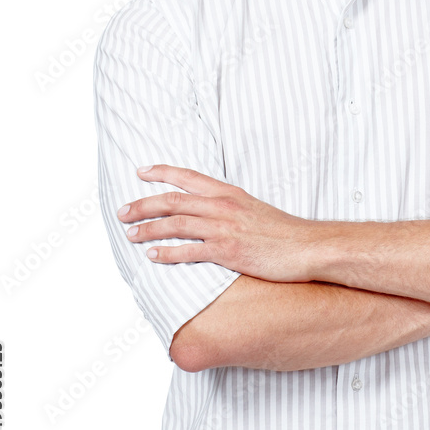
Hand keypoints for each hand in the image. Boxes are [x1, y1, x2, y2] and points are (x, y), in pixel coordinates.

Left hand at [117, 165, 313, 280]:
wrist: (307, 246)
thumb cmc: (283, 232)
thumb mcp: (255, 208)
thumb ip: (231, 206)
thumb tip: (212, 212)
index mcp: (229, 193)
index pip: (188, 176)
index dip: (162, 172)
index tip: (141, 172)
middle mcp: (223, 206)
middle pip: (173, 200)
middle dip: (143, 205)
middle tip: (123, 212)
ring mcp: (224, 228)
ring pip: (175, 223)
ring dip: (148, 229)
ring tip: (131, 235)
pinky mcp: (227, 251)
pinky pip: (189, 250)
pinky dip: (167, 253)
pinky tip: (153, 257)